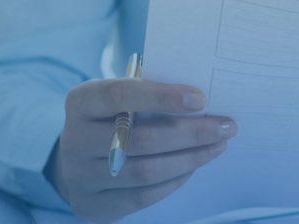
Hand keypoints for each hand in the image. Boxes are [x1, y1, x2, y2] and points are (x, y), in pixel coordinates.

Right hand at [48, 79, 236, 223]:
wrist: (73, 160)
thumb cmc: (110, 118)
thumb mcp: (118, 98)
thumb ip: (149, 94)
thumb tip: (200, 100)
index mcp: (81, 102)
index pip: (121, 95)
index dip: (162, 97)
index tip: (201, 99)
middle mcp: (75, 140)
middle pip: (141, 139)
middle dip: (191, 133)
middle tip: (226, 127)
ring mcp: (81, 176)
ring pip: (146, 172)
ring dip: (190, 159)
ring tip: (218, 146)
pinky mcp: (93, 205)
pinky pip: (143, 196)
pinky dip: (175, 180)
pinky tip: (194, 165)